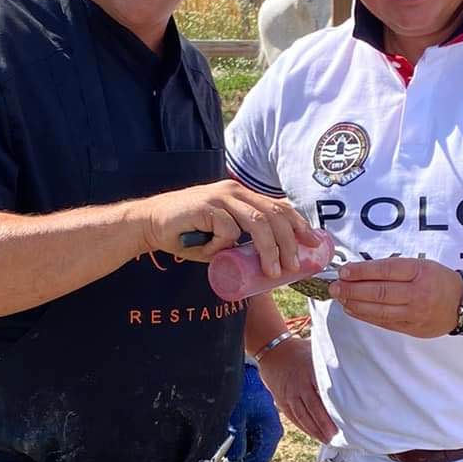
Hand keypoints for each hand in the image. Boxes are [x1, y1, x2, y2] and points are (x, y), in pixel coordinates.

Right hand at [140, 180, 320, 280]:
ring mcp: (220, 196)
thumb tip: (273, 263)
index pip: (278, 205)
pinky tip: (210, 253)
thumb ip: (242, 240)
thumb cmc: (188, 234)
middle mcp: (234, 190)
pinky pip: (227, 230)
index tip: (312, 243)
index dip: (299, 223)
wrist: (150, 224)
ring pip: (257, 222)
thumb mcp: (222, 235)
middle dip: (289, 242)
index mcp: (242, 194)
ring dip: (269, 249)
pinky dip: (224, 247)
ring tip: (272, 271)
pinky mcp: (205, 206)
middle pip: (273, 214)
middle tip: (293, 266)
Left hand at [226, 362, 283, 461]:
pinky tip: (234, 433)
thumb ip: (236, 442)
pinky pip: (254, 438)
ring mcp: (268, 427)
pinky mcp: (262, 423)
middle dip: (242, 458)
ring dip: (242, 449)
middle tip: (225, 454)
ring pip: (256, 448)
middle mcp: (273, 431)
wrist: (245, 374)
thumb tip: (234, 459)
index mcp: (271, 431)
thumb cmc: (243, 392)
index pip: (260, 460)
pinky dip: (243, 440)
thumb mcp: (236, 419)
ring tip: (228, 441)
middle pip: (259, 456)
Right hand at [258, 334, 335, 442]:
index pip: (324, 392)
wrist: (273, 352)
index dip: (334, 407)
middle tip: (337, 436)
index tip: (345, 418)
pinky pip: (294, 417)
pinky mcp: (282, 401)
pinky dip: (304, 427)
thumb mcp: (316, 351)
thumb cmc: (300, 351)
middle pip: (314, 408)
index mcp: (311, 371)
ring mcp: (289, 394)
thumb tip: (354, 363)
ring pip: (303, 416)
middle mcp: (299, 384)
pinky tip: (314, 434)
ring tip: (327, 439)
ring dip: (315, 430)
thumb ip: (331, 359)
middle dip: (325, 424)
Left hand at [333, 257, 462, 337]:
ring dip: (355, 304)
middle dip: (352, 289)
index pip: (386, 270)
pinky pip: (384, 322)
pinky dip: (365, 315)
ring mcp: (414, 314)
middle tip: (334, 286)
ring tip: (340, 298)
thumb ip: (395, 268)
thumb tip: (360, 271)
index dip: (362, 271)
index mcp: (420, 272)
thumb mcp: (421, 265)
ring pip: (378, 310)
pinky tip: (352, 309)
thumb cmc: (439, 280)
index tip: (344, 271)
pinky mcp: (411, 329)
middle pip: (379, 292)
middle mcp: (418, 293)